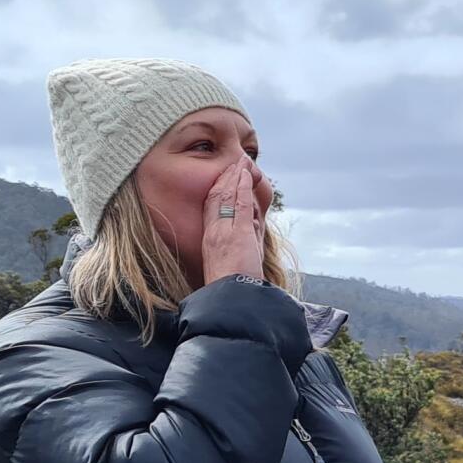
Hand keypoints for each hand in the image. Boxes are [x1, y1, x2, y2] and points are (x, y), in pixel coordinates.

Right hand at [201, 158, 268, 284]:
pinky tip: (245, 174)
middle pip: (217, 198)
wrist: (232, 299)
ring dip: (235, 177)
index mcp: (210, 241)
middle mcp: (213, 234)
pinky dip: (241, 186)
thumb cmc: (233, 287)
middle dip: (226, 179)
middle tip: (235, 163)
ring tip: (241, 162)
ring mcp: (224, 232)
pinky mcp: (237, 233)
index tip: (225, 177)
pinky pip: (238, 203)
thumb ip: (241, 244)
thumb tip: (252, 230)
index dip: (218, 190)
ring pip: (226, 197)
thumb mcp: (234, 263)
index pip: (212, 209)